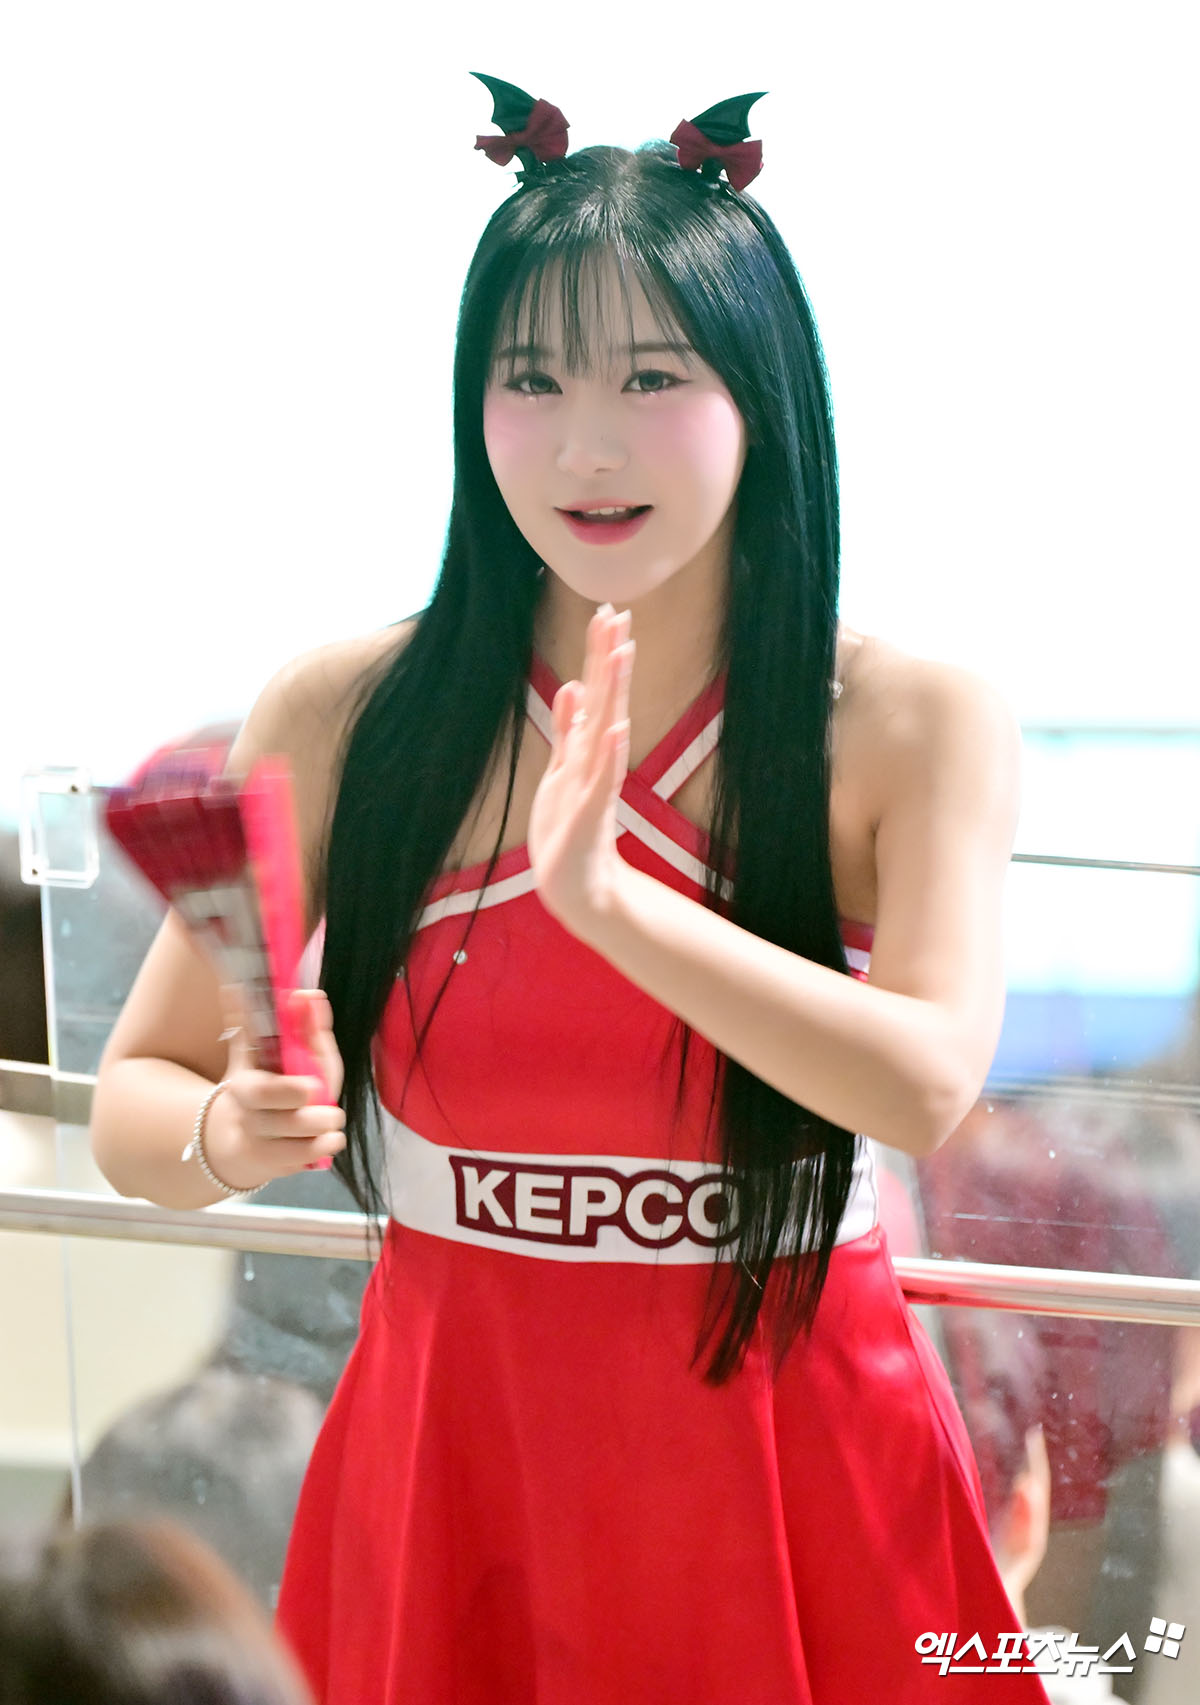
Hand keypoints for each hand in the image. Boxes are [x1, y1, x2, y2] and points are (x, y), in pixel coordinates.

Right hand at [202, 985, 346, 1188]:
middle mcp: (247, 1114)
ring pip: (299, 1144)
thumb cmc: (282, 1084)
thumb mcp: (294, 1052)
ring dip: (325, 1130)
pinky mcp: (272, 1167)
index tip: (313, 1087)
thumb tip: (311, 993)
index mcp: (245, 1081)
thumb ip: (305, 1025)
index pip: (260, 1089)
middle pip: (283, 1123)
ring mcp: (258, 1143)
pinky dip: (325, 1148)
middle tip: (329, 1107)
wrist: (250, 1135)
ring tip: (331, 1119)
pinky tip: (328, 1139)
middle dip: (313, 1115)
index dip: (286, 1090)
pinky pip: (306, 1162)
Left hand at [528, 603, 634, 935]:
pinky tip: (618, 727)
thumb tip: (574, 686)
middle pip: (606, 699)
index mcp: (585, 748)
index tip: (607, 611)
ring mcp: (595, 784)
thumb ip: (569, 730)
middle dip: (610, 657)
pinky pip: (603, 778)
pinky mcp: (590, 813)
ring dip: (615, 691)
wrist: (573, 884)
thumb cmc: (566, 829)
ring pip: (607, 728)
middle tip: (619, 614)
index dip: (599, 653)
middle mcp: (595, 759)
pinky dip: (610, 753)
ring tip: (622, 653)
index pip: (596, 691)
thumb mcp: (561, 771)